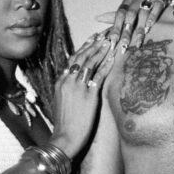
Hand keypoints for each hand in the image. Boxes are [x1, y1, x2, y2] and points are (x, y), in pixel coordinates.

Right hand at [50, 32, 113, 158]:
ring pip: (90, 63)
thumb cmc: (65, 125)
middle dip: (93, 44)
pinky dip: (106, 64)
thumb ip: (67, 90)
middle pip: (81, 57)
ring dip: (101, 50)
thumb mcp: (61, 103)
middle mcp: (68, 81)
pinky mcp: (89, 95)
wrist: (64, 139)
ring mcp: (78, 87)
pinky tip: (113, 57)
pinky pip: (99, 75)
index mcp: (60, 82)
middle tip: (103, 34)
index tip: (92, 39)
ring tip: (110, 40)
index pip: (73, 60)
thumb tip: (75, 84)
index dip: (84, 48)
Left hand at [96, 0, 173, 53]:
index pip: (119, 14)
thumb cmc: (148, 7)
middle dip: (126, 31)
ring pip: (143, 12)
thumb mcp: (132, 11)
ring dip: (139, 28)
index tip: (113, 42)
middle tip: (124, 45)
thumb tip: (97, 18)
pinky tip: (149, 28)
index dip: (116, 28)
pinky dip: (152, 17)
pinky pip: (157, 6)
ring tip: (137, 41)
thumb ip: (116, 16)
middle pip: (130, 14)